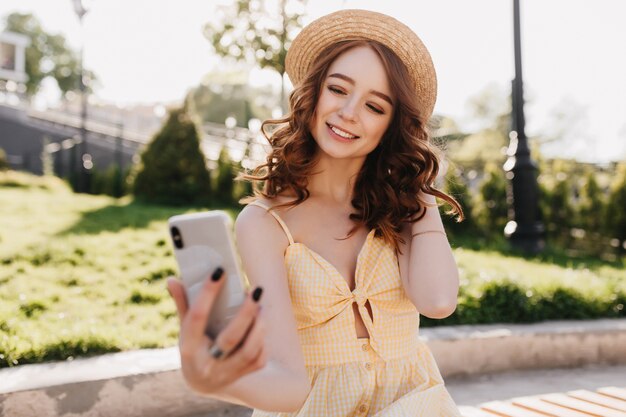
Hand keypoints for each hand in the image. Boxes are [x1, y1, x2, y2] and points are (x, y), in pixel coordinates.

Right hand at [167, 269, 266, 393]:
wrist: (203, 383)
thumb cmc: (195, 346)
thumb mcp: (185, 328)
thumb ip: (182, 304)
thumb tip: (172, 279)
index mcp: (188, 348)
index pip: (197, 318)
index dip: (207, 293)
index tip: (219, 271)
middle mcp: (206, 364)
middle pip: (230, 338)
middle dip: (246, 312)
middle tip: (256, 290)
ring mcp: (225, 374)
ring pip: (249, 351)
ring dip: (259, 326)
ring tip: (261, 306)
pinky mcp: (242, 377)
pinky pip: (258, 360)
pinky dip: (263, 341)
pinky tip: (261, 325)